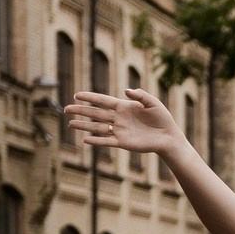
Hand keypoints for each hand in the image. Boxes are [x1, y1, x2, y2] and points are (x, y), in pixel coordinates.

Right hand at [66, 88, 181, 157]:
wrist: (168, 136)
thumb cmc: (162, 118)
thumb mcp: (152, 102)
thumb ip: (140, 95)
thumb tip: (125, 91)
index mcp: (123, 107)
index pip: (103, 100)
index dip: (90, 97)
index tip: (77, 95)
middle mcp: (118, 118)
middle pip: (96, 113)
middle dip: (81, 111)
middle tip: (66, 109)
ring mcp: (119, 131)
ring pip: (97, 127)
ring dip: (83, 126)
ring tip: (70, 124)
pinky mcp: (123, 143)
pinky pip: (106, 141)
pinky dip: (96, 141)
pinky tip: (84, 139)